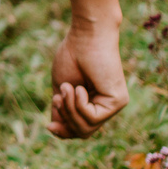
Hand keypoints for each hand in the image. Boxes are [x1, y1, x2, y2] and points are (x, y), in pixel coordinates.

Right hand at [46, 17, 127, 138]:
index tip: (48, 125)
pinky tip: (79, 88)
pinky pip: (93, 118)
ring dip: (70, 110)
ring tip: (66, 88)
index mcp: (93, 103)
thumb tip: (54, 130)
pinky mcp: (119, 101)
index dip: (63, 131)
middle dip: (65, 119)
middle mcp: (106, 106)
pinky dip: (79, 104)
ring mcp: (114, 105)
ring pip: (86, 128)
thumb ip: (61, 110)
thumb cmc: (72, 56)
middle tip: (57, 99)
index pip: (79, 129)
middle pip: (82, 132)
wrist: (85, 36)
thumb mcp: (61, 89)